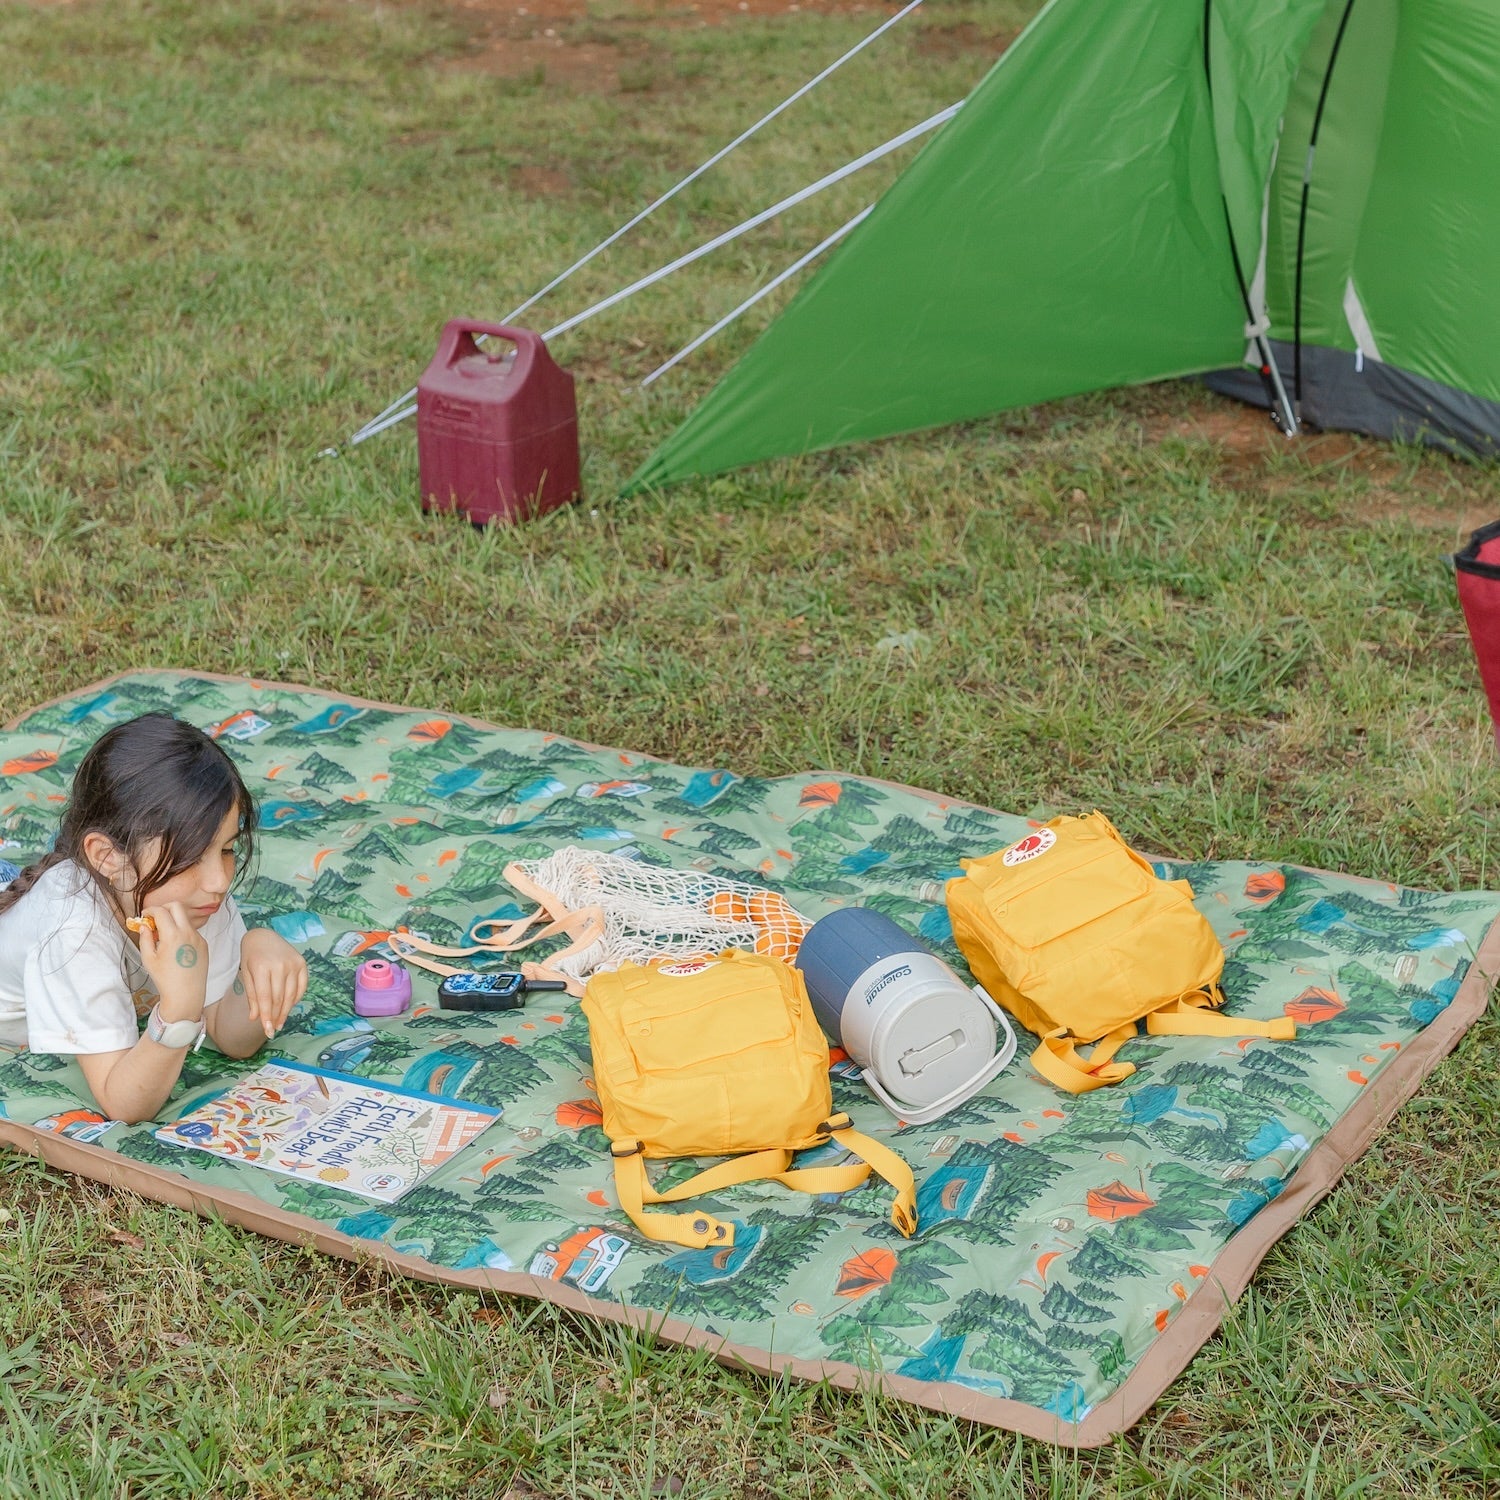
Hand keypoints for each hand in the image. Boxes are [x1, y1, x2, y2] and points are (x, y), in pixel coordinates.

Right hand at [136, 903, 208, 1017]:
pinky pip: (191, 931)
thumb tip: (144, 925)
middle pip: (177, 906)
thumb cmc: (164, 978)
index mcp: (173, 935)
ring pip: (185, 919)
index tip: (145, 916)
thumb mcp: (148, 958)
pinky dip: (181, 931)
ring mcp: (198, 937)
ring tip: (163, 936)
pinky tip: (175, 946)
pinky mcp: (204, 943)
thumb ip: (145, 938)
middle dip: (164, 908)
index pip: (161, 911)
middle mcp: (188, 932)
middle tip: (155, 918)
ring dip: (173, 921)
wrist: (186, 993)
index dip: (150, 910)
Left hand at [238, 927, 308, 1039]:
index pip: (265, 998)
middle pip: (279, 998)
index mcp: (261, 967)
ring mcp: (293, 963)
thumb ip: (252, 997)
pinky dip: (296, 999)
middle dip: (276, 1016)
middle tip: (273, 1030)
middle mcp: (279, 965)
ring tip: (280, 1022)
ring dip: (286, 1011)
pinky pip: (301, 986)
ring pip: (291, 994)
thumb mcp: (247, 975)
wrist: (263, 936)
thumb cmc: (252, 958)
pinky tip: (289, 1007)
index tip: (267, 1030)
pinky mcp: (302, 962)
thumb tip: (255, 1018)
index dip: (266, 1016)